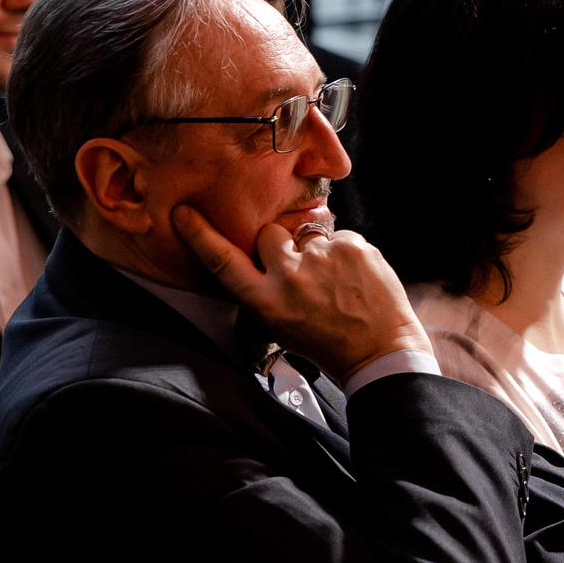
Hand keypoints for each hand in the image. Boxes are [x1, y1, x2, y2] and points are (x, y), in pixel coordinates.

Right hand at [174, 206, 432, 385]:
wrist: (378, 350)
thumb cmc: (327, 341)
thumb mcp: (279, 323)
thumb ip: (264, 288)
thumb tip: (261, 253)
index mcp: (264, 301)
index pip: (222, 261)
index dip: (200, 235)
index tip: (184, 212)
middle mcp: (288, 276)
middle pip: (267, 235)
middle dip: (281, 246)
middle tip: (304, 272)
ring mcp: (321, 257)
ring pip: (307, 233)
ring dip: (318, 251)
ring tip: (336, 281)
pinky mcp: (351, 246)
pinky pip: (340, 236)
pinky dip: (346, 253)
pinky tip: (354, 278)